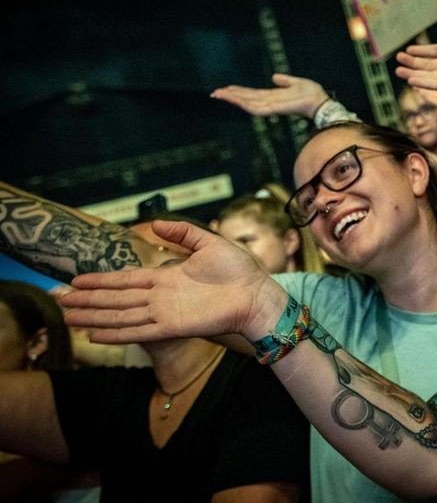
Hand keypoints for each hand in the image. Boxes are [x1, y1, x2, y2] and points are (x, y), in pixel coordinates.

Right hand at [59, 220, 288, 343]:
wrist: (258, 293)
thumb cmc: (240, 270)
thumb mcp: (208, 243)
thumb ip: (182, 233)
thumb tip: (155, 223)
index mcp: (166, 277)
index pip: (125, 280)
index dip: (101, 281)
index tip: (77, 281)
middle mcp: (160, 297)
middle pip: (115, 299)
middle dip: (87, 300)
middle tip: (58, 302)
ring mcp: (164, 312)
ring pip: (120, 316)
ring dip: (94, 316)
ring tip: (67, 318)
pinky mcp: (173, 326)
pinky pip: (139, 331)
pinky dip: (117, 333)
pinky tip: (95, 335)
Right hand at [211, 73, 328, 118]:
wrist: (322, 101)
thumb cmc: (312, 94)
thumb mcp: (296, 83)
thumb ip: (285, 81)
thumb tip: (274, 77)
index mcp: (273, 96)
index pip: (252, 94)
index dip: (239, 92)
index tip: (225, 88)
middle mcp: (270, 102)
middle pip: (246, 99)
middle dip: (230, 96)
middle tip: (214, 93)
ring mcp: (272, 106)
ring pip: (248, 103)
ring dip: (233, 99)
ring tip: (220, 94)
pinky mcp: (275, 108)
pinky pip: (257, 107)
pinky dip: (245, 103)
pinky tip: (235, 99)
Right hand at [394, 10, 436, 92]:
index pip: (434, 51)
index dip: (420, 51)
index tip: (407, 50)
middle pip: (427, 63)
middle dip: (412, 62)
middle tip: (398, 60)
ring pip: (428, 74)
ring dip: (413, 73)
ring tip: (398, 71)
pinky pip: (434, 84)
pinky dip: (422, 82)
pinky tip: (410, 80)